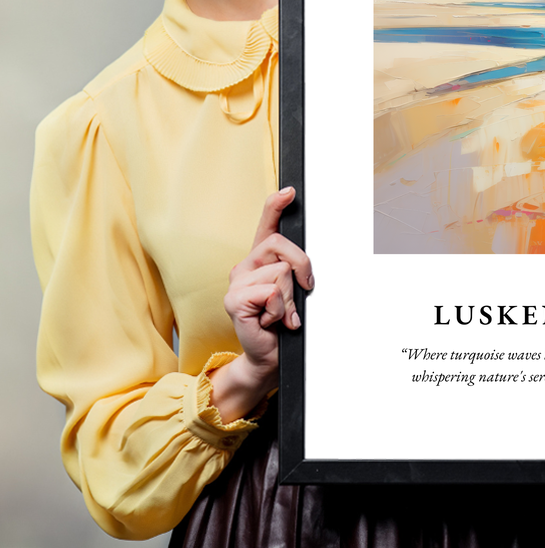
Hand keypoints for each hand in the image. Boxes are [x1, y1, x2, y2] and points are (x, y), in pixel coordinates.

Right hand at [209, 187, 313, 421]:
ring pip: (281, 272)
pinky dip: (280, 310)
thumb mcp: (294, 292)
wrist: (269, 356)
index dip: (276, 206)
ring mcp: (236, 283)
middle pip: (281, 245)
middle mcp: (245, 266)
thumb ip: (295, 271)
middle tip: (303, 291)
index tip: (290, 192)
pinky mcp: (234, 300)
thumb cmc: (283, 324)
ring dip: (290, 298)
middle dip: (302, 267)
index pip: (266, 225)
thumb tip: (305, 264)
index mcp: (260, 261)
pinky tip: (271, 321)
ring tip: (281, 314)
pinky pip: (271, 292)